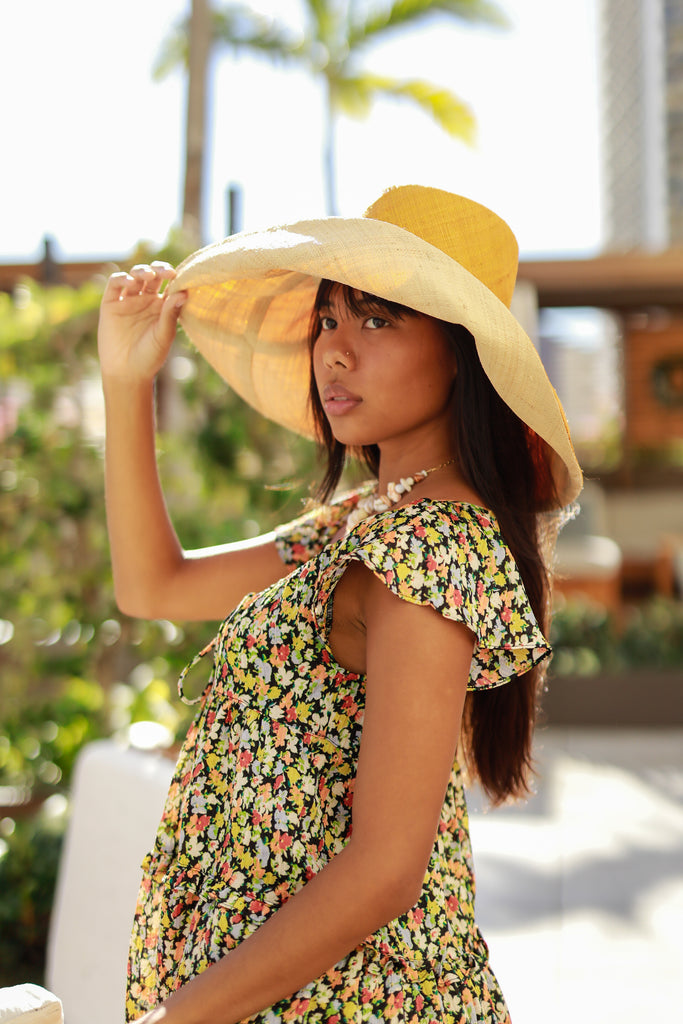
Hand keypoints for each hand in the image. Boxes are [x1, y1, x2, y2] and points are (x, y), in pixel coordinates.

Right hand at [97, 262, 185, 382]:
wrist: (126, 373)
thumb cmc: (150, 357)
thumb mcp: (163, 335)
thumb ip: (171, 314)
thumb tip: (184, 293)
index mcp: (163, 307)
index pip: (170, 284)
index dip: (176, 277)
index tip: (182, 277)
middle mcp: (146, 300)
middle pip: (154, 276)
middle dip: (160, 269)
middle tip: (167, 272)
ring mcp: (128, 300)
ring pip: (135, 276)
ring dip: (142, 271)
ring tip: (149, 276)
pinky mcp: (111, 303)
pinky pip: (115, 284)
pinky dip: (122, 278)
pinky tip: (130, 282)